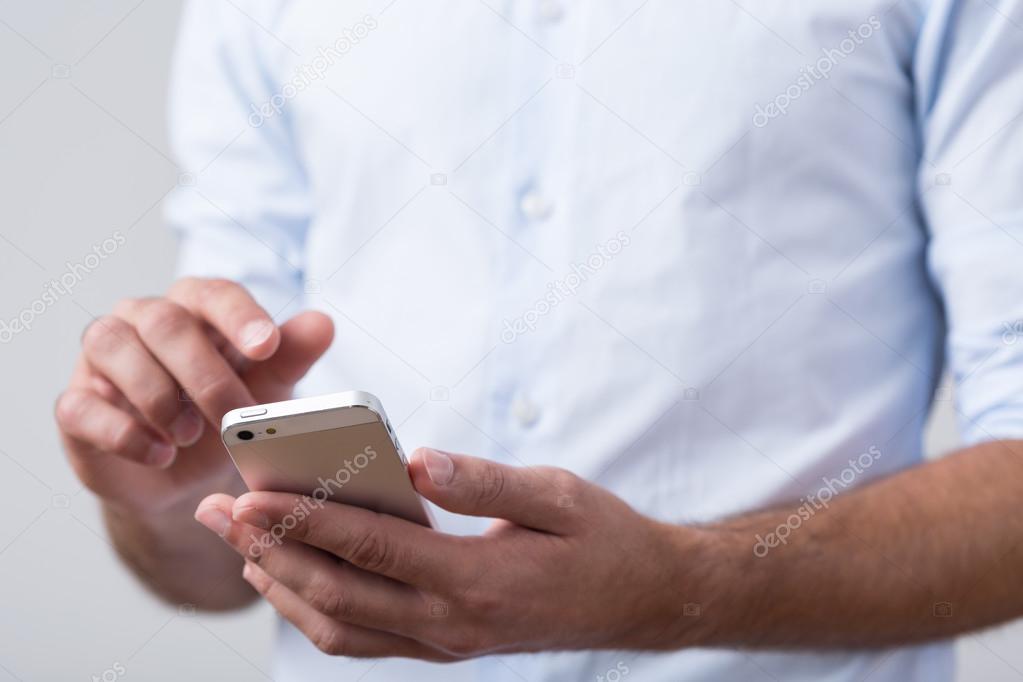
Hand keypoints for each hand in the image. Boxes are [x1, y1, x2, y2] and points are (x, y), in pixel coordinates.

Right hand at [56, 277, 333, 516]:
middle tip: (232, 415)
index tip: (267, 346)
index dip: (239, 315)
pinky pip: (81, 405)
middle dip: (204, 372)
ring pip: (112, 346)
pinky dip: (124, 432)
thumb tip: (324, 324)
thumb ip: (292, 356)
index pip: (212, 293)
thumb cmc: (227, 415)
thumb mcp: (268, 389)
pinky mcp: (75, 405)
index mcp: (194, 308)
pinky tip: (160, 454)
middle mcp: (142, 320)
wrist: (186, 480)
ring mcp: (101, 360)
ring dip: (158, 395)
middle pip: (164, 321)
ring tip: (193, 435)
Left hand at [196, 448, 688, 658]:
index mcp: (477, 579)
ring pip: (339, 630)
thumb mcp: (556, 495)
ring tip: (239, 544)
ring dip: (282, 587)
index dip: (306, 523)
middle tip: (217, 513)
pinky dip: (316, 612)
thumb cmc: (603, 539)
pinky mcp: (446, 645)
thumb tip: (415, 459)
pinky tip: (293, 578)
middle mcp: (452, 622)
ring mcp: (447, 642)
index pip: (373, 549)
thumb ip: (484, 478)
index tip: (249, 496)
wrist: (641, 598)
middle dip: (268, 553)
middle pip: (337, 595)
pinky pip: (364, 640)